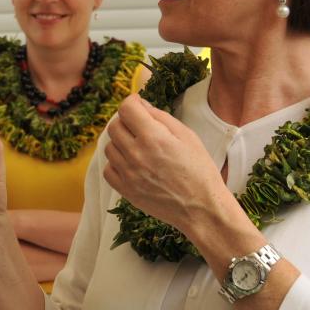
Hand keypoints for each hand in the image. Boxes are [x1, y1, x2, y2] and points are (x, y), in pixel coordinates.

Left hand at [102, 94, 231, 237]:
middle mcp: (136, 154)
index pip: (126, 109)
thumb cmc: (199, 170)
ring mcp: (128, 173)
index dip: (132, 102)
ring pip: (109, 147)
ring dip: (120, 142)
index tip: (138, 105)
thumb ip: (160, 117)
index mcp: (153, 137)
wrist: (201, 207)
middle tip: (139, 127)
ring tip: (138, 147)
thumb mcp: (187, 135)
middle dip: (126, 121)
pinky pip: (108, 169)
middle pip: (114, 126)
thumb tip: (140, 105)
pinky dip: (116, 163)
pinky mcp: (125, 190)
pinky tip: (131, 164)